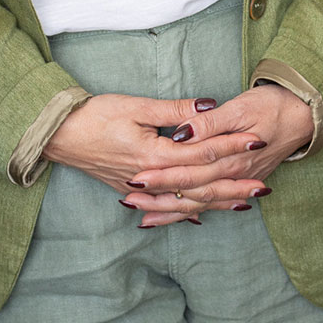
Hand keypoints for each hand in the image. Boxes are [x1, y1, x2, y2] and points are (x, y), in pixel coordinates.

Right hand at [42, 93, 262, 195]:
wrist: (58, 134)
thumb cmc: (94, 115)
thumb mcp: (136, 105)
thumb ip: (174, 109)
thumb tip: (209, 106)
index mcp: (154, 155)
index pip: (203, 152)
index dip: (231, 146)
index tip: (257, 140)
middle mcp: (151, 178)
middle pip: (201, 184)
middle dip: (234, 184)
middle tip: (265, 184)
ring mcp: (140, 189)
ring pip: (186, 201)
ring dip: (217, 202)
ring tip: (244, 203)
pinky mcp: (131, 190)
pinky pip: (166, 206)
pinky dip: (186, 211)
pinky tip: (200, 216)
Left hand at [122, 85, 312, 226]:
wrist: (305, 114)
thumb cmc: (272, 105)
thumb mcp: (240, 107)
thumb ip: (209, 122)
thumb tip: (183, 133)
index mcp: (229, 157)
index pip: (187, 172)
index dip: (160, 176)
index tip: (134, 179)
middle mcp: (234, 176)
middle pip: (190, 193)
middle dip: (159, 199)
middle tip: (128, 201)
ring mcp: (239, 181)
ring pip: (200, 203)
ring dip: (173, 211)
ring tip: (144, 218)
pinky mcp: (242, 180)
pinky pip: (215, 202)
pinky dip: (196, 211)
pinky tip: (181, 217)